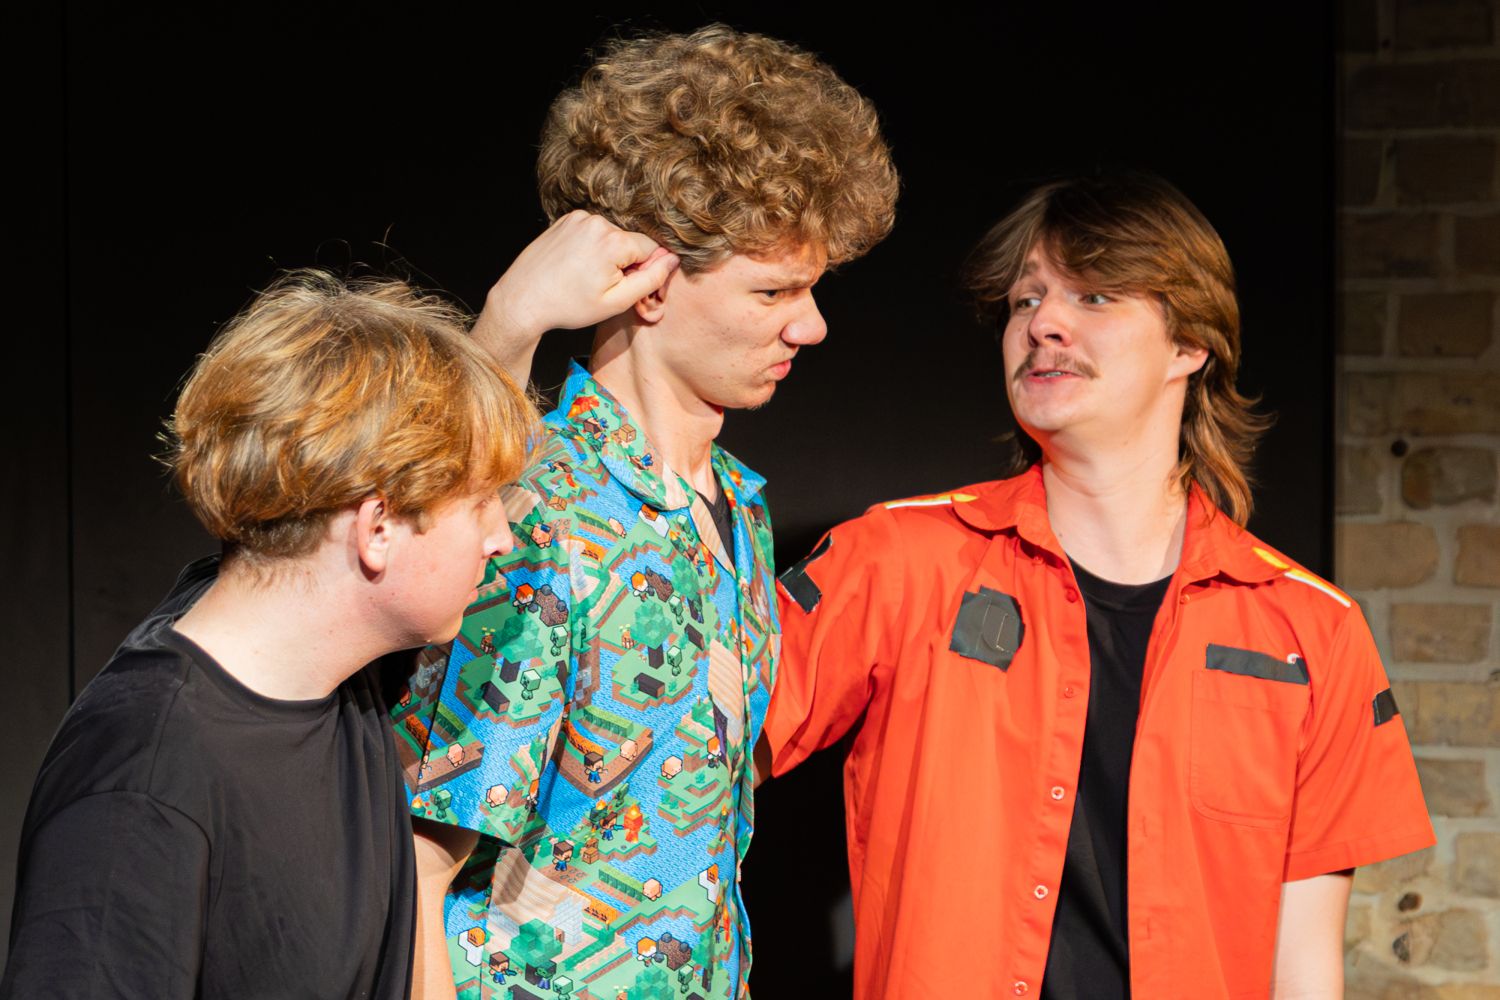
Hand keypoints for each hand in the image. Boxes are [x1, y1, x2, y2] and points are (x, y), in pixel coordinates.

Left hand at [476, 212, 679, 376]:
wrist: (522, 299)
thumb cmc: (568, 306)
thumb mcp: (616, 301)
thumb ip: (650, 279)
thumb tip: (672, 260)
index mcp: (613, 240)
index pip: (651, 249)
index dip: (643, 271)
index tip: (624, 287)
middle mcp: (597, 222)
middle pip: (630, 242)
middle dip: (624, 262)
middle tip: (601, 286)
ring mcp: (578, 218)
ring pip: (611, 237)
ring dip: (607, 255)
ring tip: (584, 277)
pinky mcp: (564, 219)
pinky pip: (591, 232)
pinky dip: (590, 247)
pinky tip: (574, 266)